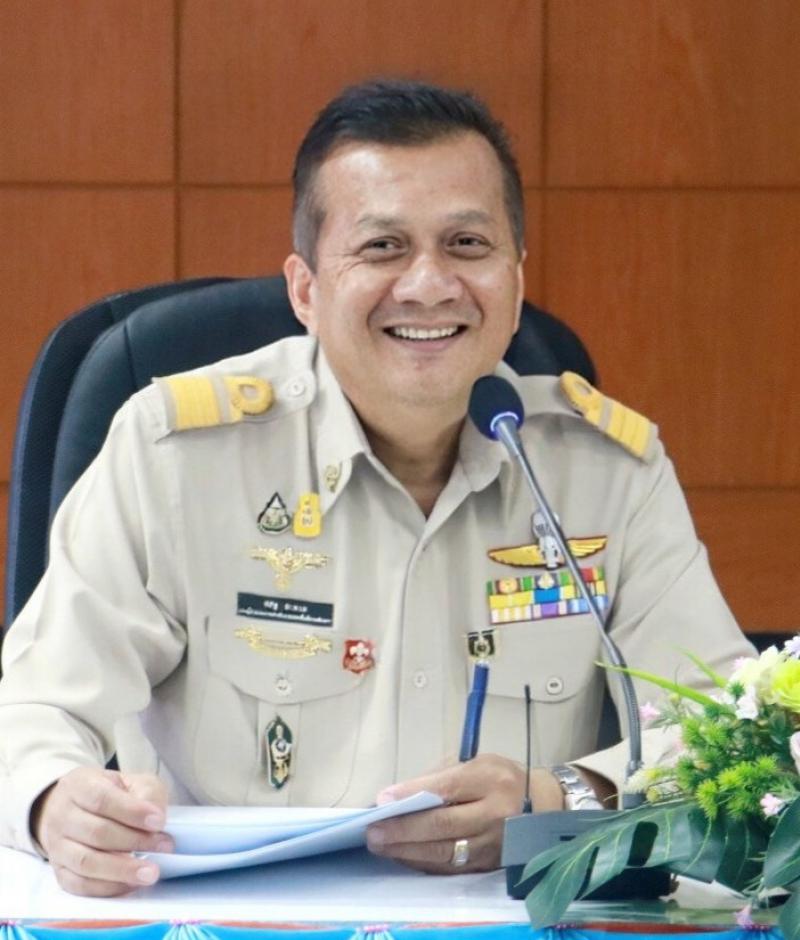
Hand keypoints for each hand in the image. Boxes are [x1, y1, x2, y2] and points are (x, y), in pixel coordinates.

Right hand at [32, 766, 173, 896]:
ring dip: (122, 870)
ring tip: (150, 872)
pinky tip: (131, 884)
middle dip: (134, 841)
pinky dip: (107, 888)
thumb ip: (147, 793)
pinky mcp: (59, 871)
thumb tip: (156, 818)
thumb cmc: (111, 793)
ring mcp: (56, 846)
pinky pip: (80, 886)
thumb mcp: (132, 782)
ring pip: (86, 862)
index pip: (103, 799)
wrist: (77, 808)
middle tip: (165, 847)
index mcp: (79, 785)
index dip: (132, 812)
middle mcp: (61, 815)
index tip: (159, 821)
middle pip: (96, 832)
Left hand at [366, 754, 562, 873]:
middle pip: (443, 825)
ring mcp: (493, 844)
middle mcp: (495, 814)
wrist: (544, 807)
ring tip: (381, 845)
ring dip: (407, 850)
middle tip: (373, 830)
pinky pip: (452, 868)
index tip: (383, 798)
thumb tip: (400, 793)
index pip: (446, 787)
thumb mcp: (477, 763)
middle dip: (403, 829)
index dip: (412, 793)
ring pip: (445, 852)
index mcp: (491, 780)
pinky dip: (423, 862)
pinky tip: (403, 855)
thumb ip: (442, 776)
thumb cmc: (502, 778)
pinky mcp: (490, 866)